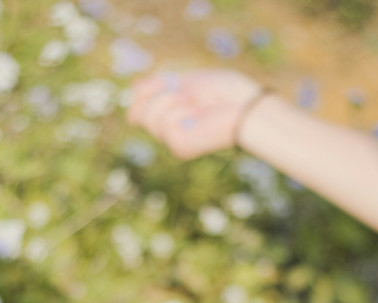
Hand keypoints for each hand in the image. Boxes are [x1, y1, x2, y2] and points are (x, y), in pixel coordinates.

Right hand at [128, 68, 263, 159]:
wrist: (244, 106)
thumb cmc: (224, 92)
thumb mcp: (185, 80)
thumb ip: (159, 84)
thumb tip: (133, 88)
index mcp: (173, 116)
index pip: (139, 105)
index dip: (147, 89)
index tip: (170, 80)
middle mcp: (172, 133)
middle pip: (140, 112)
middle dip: (160, 92)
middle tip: (188, 93)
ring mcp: (175, 142)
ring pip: (150, 117)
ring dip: (172, 100)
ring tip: (195, 104)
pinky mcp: (180, 147)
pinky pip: (163, 123)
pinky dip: (180, 112)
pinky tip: (198, 116)